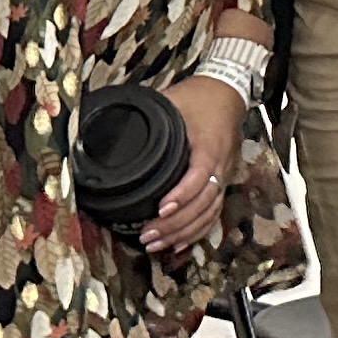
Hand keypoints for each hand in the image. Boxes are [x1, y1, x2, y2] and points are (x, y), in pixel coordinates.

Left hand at [141, 78, 244, 251]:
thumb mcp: (172, 101)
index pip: (199, 176)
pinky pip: (214, 213)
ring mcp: (224, 176)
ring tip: (157, 244)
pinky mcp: (222, 182)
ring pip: (209, 213)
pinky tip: (179, 244)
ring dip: (183, 232)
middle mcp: (221, 165)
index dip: (181, 195)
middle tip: (148, 235)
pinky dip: (198, 232)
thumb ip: (147, 114)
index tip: (161, 209)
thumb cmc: (198, 97)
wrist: (227, 93)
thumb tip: (110, 124)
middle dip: (176, 224)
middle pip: (203, 203)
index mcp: (209, 146)